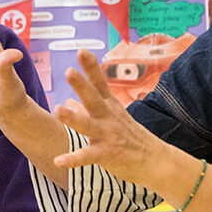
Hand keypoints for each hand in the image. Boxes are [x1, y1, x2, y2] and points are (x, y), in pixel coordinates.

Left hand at [52, 49, 165, 183]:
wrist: (154, 160)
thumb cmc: (129, 136)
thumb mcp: (111, 117)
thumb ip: (87, 107)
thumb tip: (66, 100)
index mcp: (109, 105)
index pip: (99, 83)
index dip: (91, 67)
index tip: (82, 50)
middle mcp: (108, 117)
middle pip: (93, 98)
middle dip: (81, 85)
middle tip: (68, 71)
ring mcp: (108, 135)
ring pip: (88, 125)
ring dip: (73, 118)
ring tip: (57, 110)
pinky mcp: (107, 154)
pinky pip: (87, 156)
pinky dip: (73, 159)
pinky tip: (58, 160)